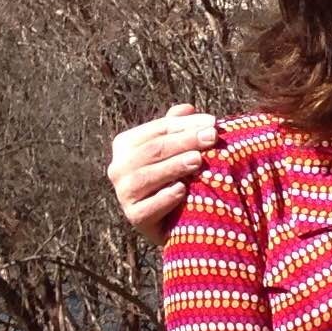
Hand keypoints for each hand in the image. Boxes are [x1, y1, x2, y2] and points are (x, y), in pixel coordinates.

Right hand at [109, 104, 217, 236]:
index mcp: (126, 145)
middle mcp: (119, 167)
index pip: (157, 129)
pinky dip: (164, 198)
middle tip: (212, 137)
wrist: (175, 222)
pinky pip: (147, 207)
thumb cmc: (176, 178)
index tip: (213, 122)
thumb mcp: (177, 152)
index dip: (185, 125)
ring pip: (146, 176)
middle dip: (184, 141)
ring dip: (173, 167)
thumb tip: (187, 108)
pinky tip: (182, 191)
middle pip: (153, 150)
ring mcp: (124, 194)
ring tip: (198, 160)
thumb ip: (178, 129)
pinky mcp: (134, 218)